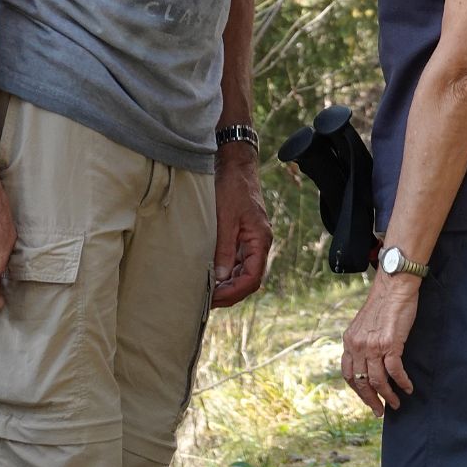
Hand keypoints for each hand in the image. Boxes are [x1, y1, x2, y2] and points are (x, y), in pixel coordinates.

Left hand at [211, 146, 271, 307]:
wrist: (236, 166)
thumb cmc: (233, 188)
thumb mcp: (225, 218)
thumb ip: (224, 248)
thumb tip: (221, 277)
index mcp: (260, 241)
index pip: (252, 278)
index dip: (233, 292)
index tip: (214, 298)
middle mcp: (259, 244)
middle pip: (249, 279)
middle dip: (230, 293)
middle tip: (207, 301)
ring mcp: (251, 241)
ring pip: (243, 272)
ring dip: (227, 285)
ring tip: (207, 292)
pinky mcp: (242, 236)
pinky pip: (237, 262)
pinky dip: (226, 272)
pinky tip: (211, 276)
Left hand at [341, 272, 420, 416]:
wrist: (394, 286)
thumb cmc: (384, 303)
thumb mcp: (365, 324)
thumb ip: (363, 342)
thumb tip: (369, 362)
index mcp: (349, 340)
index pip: (348, 373)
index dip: (357, 390)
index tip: (366, 398)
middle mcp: (357, 345)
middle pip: (360, 381)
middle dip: (370, 400)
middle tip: (379, 411)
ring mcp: (372, 345)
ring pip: (377, 381)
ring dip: (387, 396)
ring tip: (396, 404)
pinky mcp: (390, 344)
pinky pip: (395, 372)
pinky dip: (402, 383)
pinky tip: (408, 388)